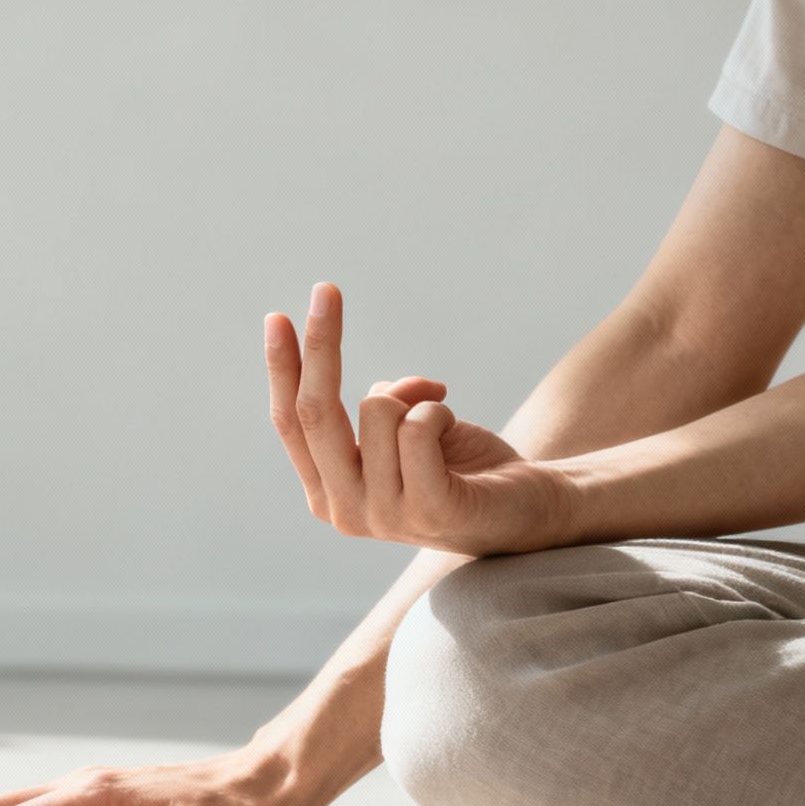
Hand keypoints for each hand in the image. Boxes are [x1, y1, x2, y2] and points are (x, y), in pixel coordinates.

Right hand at [266, 283, 579, 554]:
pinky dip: (440, 410)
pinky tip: (454, 429)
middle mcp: (346, 511)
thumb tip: (384, 390)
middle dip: (320, 344)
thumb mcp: (402, 433)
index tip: (276, 318)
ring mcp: (385, 515)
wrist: (528, 511)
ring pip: (377, 408)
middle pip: (317, 412)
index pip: (293, 423)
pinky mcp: (430, 509)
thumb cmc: (460, 468)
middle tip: (326, 290)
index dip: (282, 369)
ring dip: (416, 396)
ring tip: (441, 420)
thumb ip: (377, 413)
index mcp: (328, 495)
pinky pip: (419, 426)